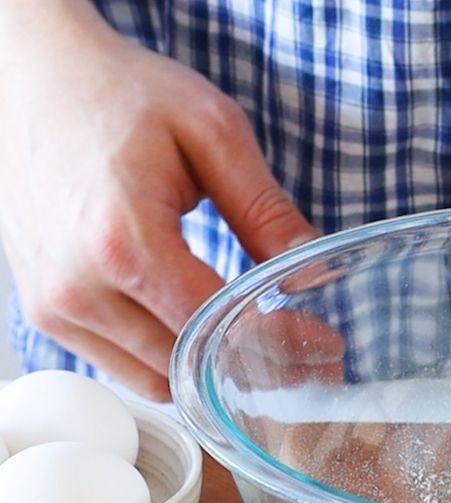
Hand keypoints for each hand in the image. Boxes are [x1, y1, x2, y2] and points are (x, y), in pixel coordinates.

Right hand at [0, 1, 316, 399]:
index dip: (278, 340)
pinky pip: (120, 365)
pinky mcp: (45, 311)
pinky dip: (167, 362)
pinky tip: (204, 335)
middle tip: (308, 356)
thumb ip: (264, 207)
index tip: (324, 344)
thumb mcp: (211, 131)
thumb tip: (312, 270)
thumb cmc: (119, 94)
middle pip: (187, 364)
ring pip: (154, 379)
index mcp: (123, 241)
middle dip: (252, 364)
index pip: (216, 323)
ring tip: (260, 346)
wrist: (30, 78)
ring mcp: (54, 305)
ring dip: (208, 372)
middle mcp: (78, 287)